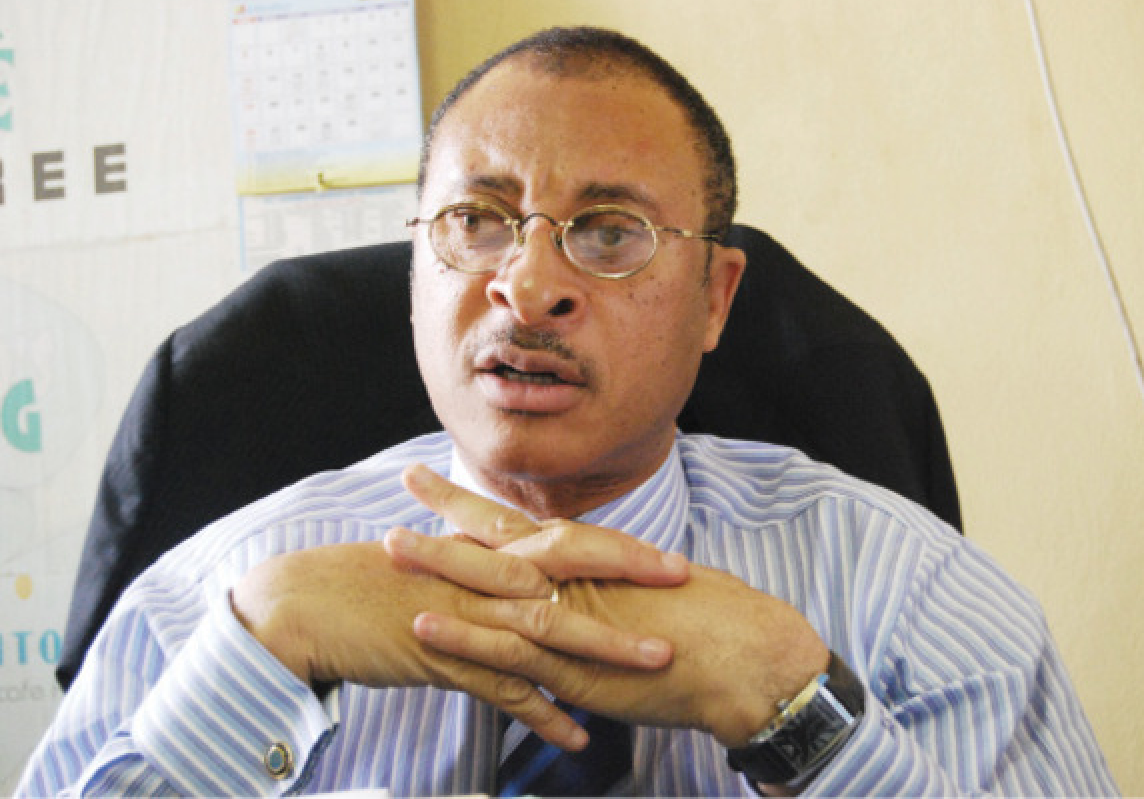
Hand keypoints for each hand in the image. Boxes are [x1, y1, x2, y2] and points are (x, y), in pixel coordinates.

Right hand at [231, 466, 689, 749]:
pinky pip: (502, 691)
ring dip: (606, 651)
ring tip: (658, 666)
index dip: (622, 548)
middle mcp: (484, 577)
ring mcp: (466, 618)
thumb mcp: (439, 564)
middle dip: (631, 578)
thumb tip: (529, 574)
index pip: (567, 541)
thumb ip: (486, 567)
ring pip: (548, 632)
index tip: (671, 559)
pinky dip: (542, 715)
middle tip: (685, 586)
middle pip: (571, 573)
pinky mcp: (444, 659)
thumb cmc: (374, 581)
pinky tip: (578, 737)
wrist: (308, 602)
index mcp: (487, 551)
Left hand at [394, 465, 829, 747]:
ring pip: (493, 583)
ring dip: (440, 564)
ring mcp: (572, 618)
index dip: (483, 505)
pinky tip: (425, 624)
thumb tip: (594, 602)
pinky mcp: (575, 665)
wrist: (751, 656)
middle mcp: (577, 580)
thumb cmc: (719, 626)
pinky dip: (464, 635)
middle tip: (406, 480)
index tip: (447, 486)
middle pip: (501, 536)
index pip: (528, 525)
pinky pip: (509, 648)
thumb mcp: (656, 598)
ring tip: (391, 547)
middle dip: (450, 509)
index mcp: (594, 563)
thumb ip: (614, 597)